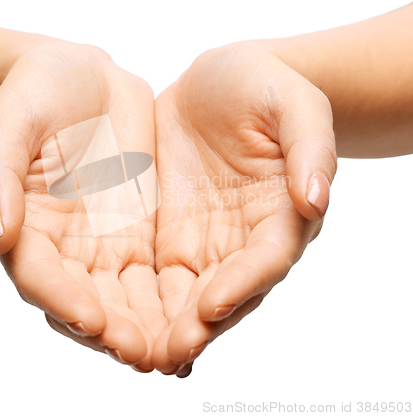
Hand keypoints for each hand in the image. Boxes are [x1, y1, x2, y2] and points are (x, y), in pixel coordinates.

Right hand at [0, 41, 166, 370]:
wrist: (84, 77)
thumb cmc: (37, 93)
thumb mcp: (10, 124)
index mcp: (27, 227)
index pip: (40, 278)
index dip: (64, 302)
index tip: (94, 320)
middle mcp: (66, 246)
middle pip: (88, 302)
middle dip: (116, 332)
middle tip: (146, 355)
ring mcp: (106, 241)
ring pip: (127, 298)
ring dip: (150, 327)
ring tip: (179, 349)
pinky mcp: (142, 231)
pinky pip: (159, 273)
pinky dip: (175, 298)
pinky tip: (200, 314)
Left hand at [152, 42, 336, 375]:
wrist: (226, 80)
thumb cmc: (267, 87)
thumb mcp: (294, 106)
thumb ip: (309, 149)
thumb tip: (317, 197)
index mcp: (281, 214)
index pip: (266, 260)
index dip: (242, 284)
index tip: (211, 305)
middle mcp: (245, 237)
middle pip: (225, 291)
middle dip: (198, 325)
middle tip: (166, 353)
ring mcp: (207, 237)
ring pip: (188, 293)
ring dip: (166, 325)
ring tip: (137, 352)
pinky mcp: (174, 230)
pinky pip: (157, 273)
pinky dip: (142, 300)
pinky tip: (117, 320)